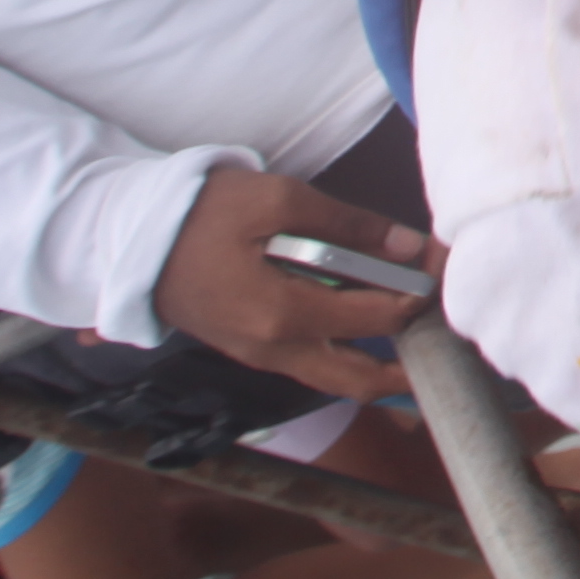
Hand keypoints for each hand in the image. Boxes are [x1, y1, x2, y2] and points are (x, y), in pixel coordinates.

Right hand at [145, 164, 430, 398]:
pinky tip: (369, 325)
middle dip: (412, 359)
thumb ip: (348, 225)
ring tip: (418, 332)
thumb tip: (408, 247)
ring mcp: (260, 357)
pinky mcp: (251, 350)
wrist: (133, 239)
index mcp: (283, 315)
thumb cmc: (203, 213)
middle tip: (446, 331)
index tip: (445, 270)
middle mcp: (274, 350)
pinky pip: (312, 365)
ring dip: (382, 364)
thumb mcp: (278, 199)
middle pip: (362, 379)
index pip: (377, 317)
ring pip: (336, 379)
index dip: (419, 293)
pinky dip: (348, 353)